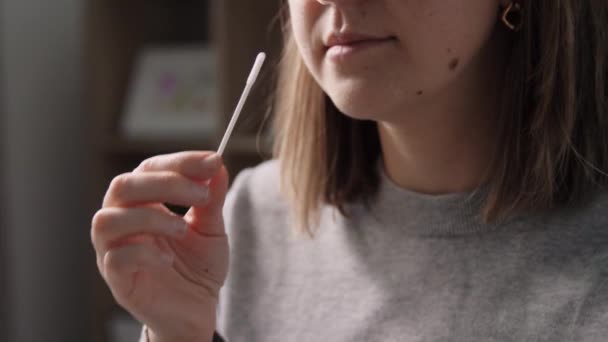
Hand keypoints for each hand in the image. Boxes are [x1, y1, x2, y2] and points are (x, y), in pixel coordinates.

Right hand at [91, 151, 228, 340]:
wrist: (197, 311)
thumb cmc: (197, 267)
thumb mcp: (212, 228)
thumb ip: (212, 199)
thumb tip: (217, 165)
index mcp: (143, 203)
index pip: (150, 168)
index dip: (180, 162)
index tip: (212, 161)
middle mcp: (122, 221)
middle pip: (123, 186)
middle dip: (165, 183)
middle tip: (201, 194)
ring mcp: (114, 250)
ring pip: (108, 220)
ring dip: (150, 217)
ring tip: (182, 228)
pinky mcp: (117, 280)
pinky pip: (115, 258)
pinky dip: (143, 253)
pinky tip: (168, 260)